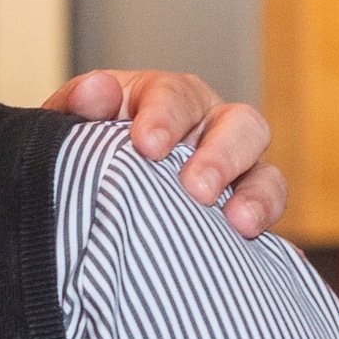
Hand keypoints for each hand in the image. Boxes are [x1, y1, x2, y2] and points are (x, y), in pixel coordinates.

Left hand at [55, 68, 286, 238]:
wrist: (87, 200)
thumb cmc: (82, 156)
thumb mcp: (70, 127)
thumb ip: (79, 106)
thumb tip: (95, 91)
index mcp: (166, 100)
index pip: (176, 96)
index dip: (165, 117)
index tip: (147, 145)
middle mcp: (209, 128)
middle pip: (240, 124)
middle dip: (220, 156)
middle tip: (195, 188)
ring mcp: (233, 170)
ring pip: (265, 171)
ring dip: (256, 194)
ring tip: (237, 222)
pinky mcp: (241, 210)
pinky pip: (268, 214)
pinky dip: (267, 227)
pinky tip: (258, 247)